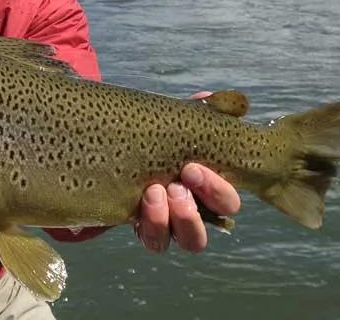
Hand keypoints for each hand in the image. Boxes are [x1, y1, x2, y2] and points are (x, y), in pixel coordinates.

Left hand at [135, 92, 241, 252]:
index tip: (191, 167)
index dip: (216, 189)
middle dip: (192, 209)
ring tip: (154, 192)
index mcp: (205, 190)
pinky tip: (139, 202)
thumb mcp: (171, 125)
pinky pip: (154, 240)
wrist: (114, 154)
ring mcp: (169, 227)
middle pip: (206, 229)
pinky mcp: (144, 229)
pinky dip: (150, 224)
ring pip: (186, 241)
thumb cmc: (152, 140)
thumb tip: (206, 98)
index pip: (226, 202)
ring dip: (170, 219)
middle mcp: (191, 214)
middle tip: (175, 185)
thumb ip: (191, 114)